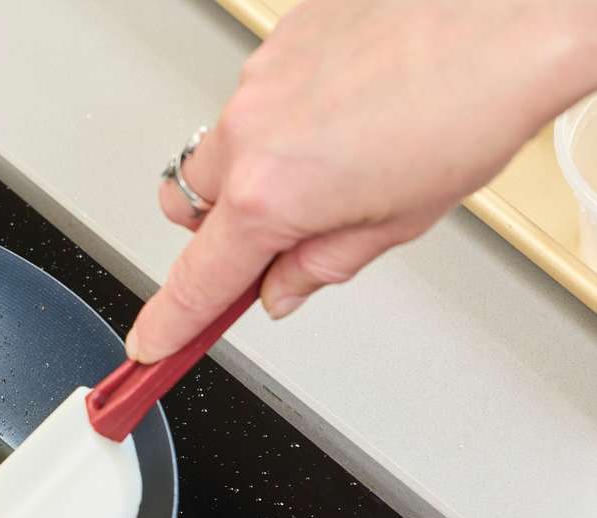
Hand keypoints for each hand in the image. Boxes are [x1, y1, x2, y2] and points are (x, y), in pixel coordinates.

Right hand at [127, 0, 596, 361]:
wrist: (506, 14)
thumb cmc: (471, 103)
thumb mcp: (398, 220)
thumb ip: (321, 264)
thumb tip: (283, 288)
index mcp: (270, 195)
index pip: (198, 280)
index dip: (171, 321)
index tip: (152, 342)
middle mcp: (249, 134)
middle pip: (188, 207)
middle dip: (218, 230)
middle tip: (276, 234)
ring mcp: (258, 80)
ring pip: (224, 146)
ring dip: (260, 166)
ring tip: (342, 152)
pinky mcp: (278, 38)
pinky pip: (259, 94)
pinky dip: (289, 112)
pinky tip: (351, 104)